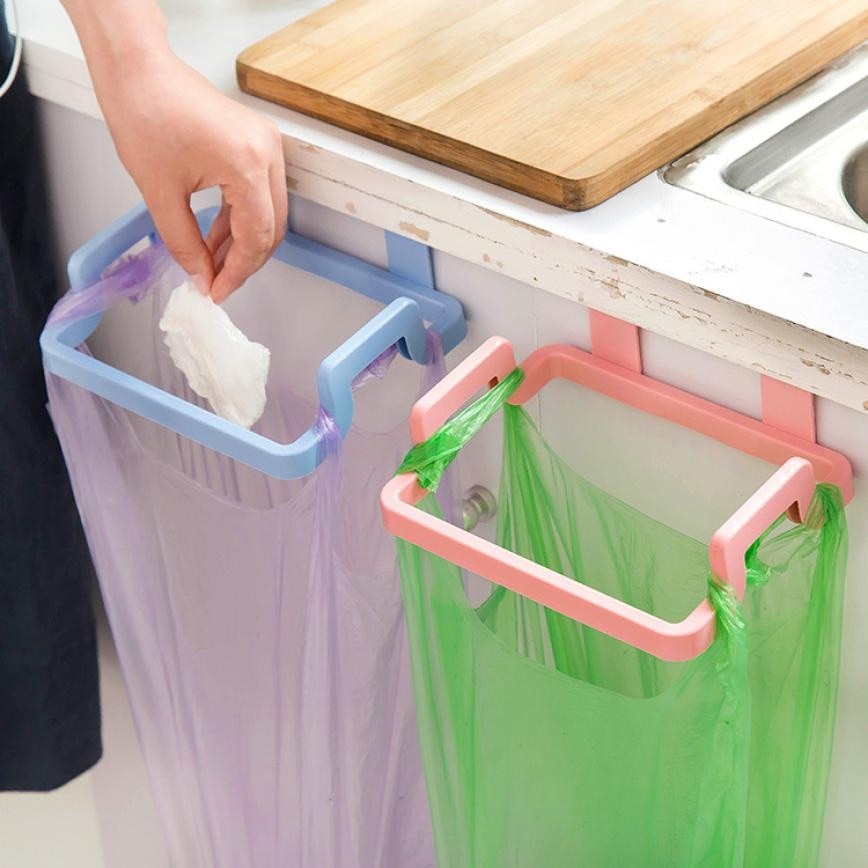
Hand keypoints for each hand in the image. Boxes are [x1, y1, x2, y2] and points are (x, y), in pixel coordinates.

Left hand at [97, 50, 287, 301]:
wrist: (138, 69)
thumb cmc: (144, 115)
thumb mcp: (160, 193)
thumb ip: (184, 243)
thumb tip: (201, 277)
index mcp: (246, 165)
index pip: (257, 235)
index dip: (239, 271)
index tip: (217, 291)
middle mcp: (267, 154)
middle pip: (272, 227)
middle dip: (246, 261)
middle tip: (218, 283)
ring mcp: (267, 146)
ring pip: (269, 213)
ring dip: (244, 242)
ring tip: (213, 264)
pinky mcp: (257, 143)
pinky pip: (259, 193)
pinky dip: (240, 219)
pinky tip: (217, 238)